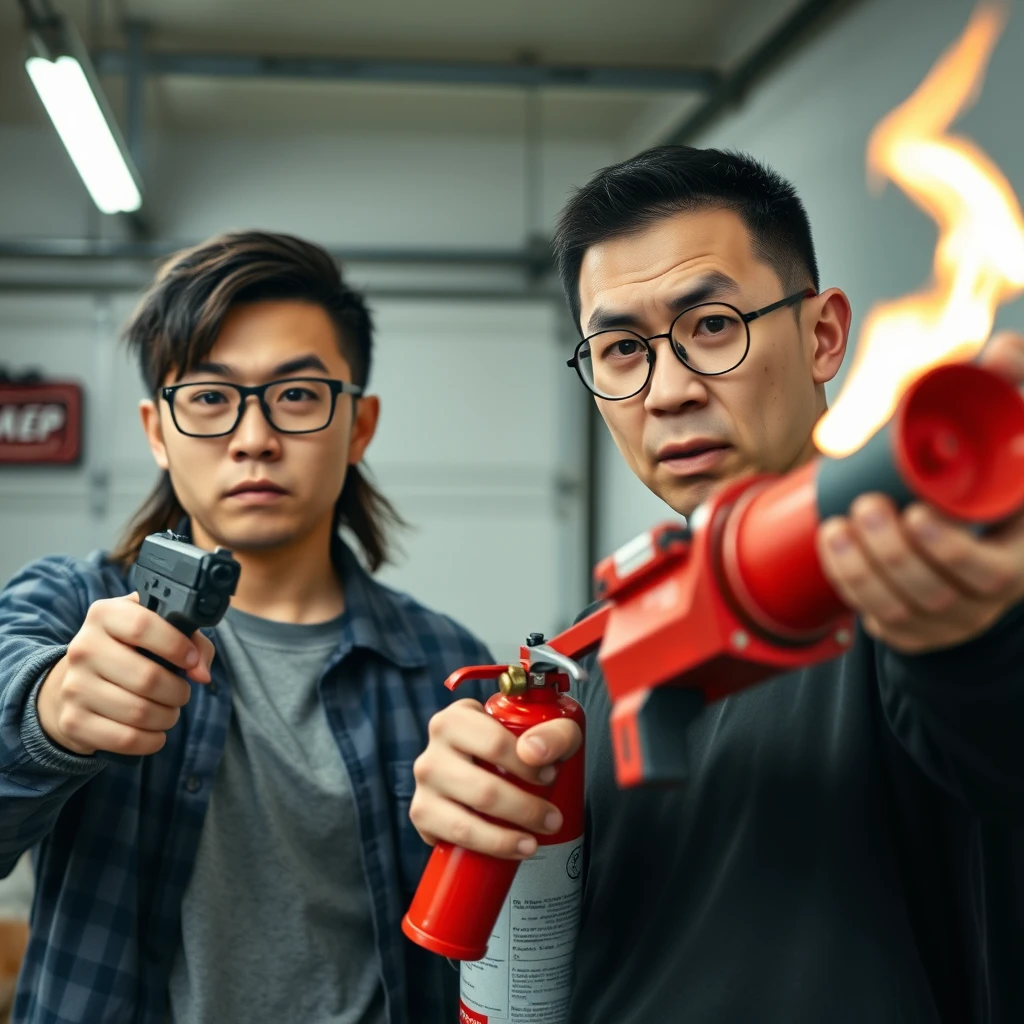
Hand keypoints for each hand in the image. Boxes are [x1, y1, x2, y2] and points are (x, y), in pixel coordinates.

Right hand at [37, 593, 215, 755]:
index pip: (142, 626)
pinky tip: (155, 732)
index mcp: (105, 615)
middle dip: (178, 691)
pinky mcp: (73, 721)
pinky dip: (151, 740)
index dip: (176, 645)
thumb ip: (192, 640)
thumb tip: (202, 673)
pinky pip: (125, 739)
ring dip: (167, 717)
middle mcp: (83, 648)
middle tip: (181, 693)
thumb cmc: (129, 651)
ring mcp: (74, 686)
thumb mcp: (157, 630)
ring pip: (139, 712)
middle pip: (147, 678)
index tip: (191, 660)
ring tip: (169, 711)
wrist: (75, 682)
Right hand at [410, 698, 582, 859]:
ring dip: (505, 838)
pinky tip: (511, 849)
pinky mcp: (421, 814)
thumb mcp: (547, 732)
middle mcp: (434, 748)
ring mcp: (424, 783)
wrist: (494, 773)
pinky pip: (455, 839)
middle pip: (483, 788)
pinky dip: (488, 848)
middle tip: (553, 818)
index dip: (526, 767)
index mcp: (457, 718)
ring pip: (465, 821)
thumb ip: (555, 734)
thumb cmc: (520, 749)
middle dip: (525, 810)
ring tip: (534, 841)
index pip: (493, 744)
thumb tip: (533, 753)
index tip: (550, 777)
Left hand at [817, 332, 1023, 653]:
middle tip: (864, 508)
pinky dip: (851, 585)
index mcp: (1019, 554)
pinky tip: (836, 548)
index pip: (993, 572)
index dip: (951, 552)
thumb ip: (1009, 390)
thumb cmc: (997, 470)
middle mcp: (990, 595)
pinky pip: (883, 622)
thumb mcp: (1011, 432)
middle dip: (892, 554)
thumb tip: (1000, 352)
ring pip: (903, 612)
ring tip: (836, 526)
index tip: (917, 514)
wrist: (981, 523)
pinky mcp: (922, 626)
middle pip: (938, 594)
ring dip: (862, 570)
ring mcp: (955, 616)